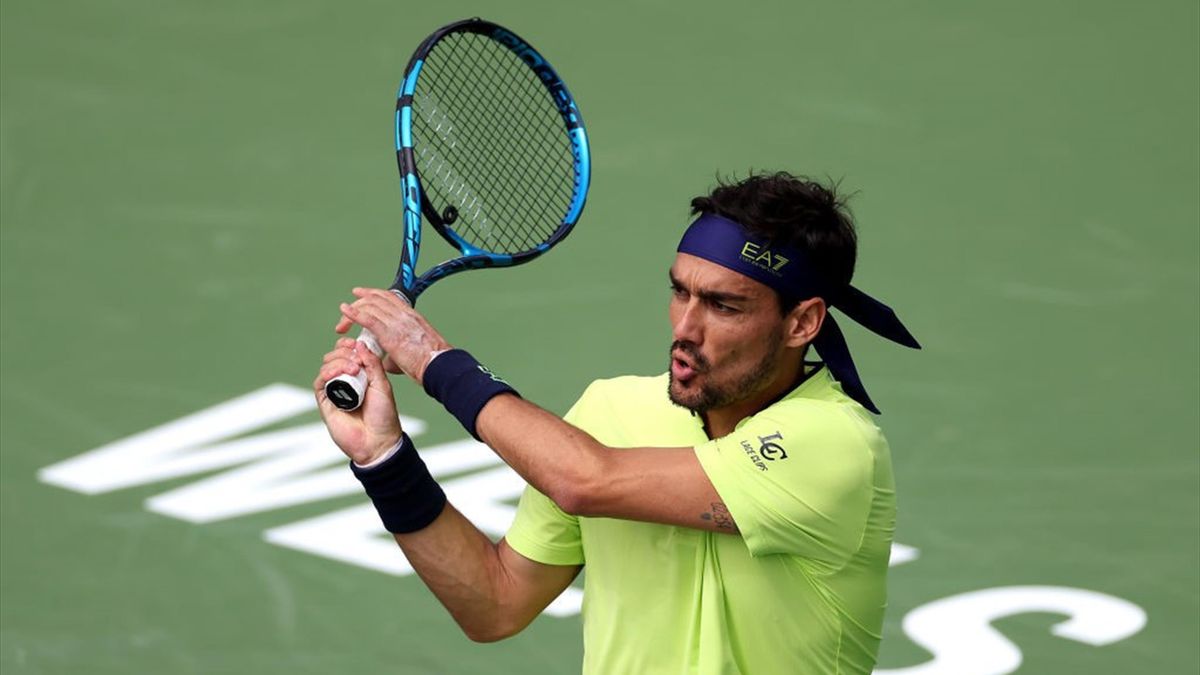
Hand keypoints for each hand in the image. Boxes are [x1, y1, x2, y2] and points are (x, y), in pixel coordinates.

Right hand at [314, 337, 402, 464]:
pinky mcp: (325, 402)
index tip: (355, 343)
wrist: (378, 440)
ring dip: (338, 362)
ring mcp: (335, 391)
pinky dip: (327, 373)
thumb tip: (360, 344)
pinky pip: (319, 382)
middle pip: (335, 356)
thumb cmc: (383, 415)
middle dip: (343, 352)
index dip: (349, 345)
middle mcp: (346, 381)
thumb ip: (372, 364)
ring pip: (326, 366)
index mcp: (361, 375)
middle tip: (356, 360)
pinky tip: (339, 373)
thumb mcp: (382, 384)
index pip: (348, 353)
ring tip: (353, 368)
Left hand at [335, 287, 451, 385]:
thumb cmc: (431, 361)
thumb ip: (397, 353)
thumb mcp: (415, 348)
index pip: (388, 296)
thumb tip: (387, 361)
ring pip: (369, 306)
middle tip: (345, 314)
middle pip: (375, 299)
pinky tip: (345, 312)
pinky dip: (354, 314)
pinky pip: (368, 319)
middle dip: (357, 303)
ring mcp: (397, 323)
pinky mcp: (390, 334)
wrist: (439, 365)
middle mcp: (403, 315)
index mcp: (411, 316)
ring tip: (342, 323)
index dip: (372, 293)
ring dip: (352, 313)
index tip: (360, 294)